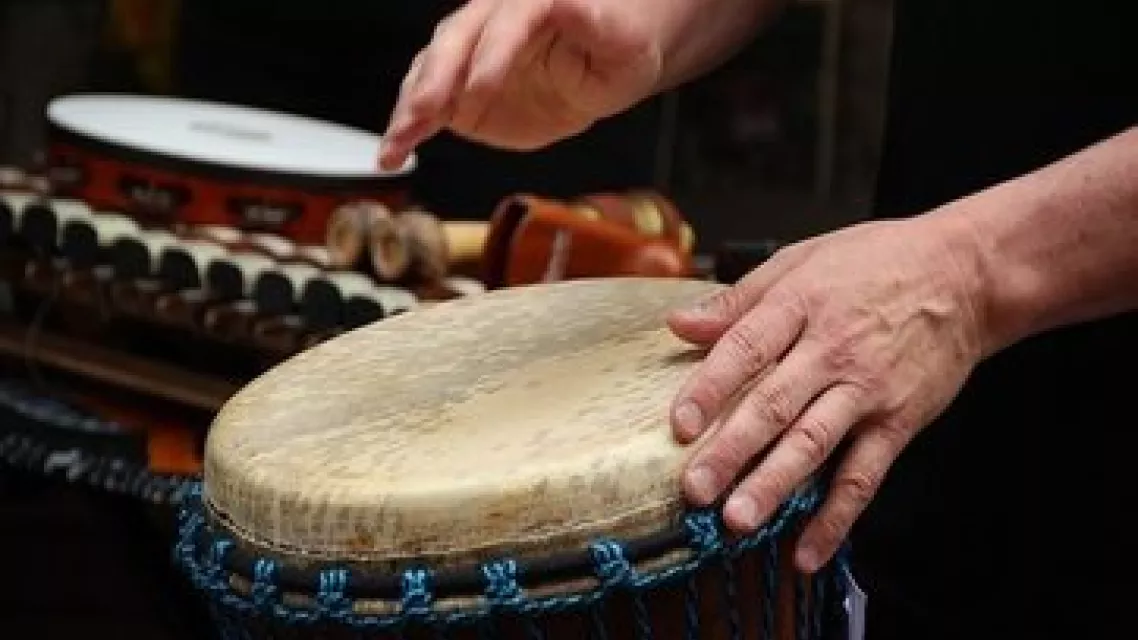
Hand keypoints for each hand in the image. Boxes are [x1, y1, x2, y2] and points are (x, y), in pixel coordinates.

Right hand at [377, 0, 666, 169]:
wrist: (605, 63)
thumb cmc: (619, 46)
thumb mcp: (621, 40)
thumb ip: (594, 25)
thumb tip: (570, 3)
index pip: (507, 23)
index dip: (491, 56)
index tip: (480, 91)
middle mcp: (490, 17)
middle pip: (454, 41)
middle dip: (436, 78)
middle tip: (425, 112)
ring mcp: (469, 53)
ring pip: (430, 69)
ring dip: (410, 108)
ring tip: (396, 142)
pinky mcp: (459, 89)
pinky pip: (427, 105)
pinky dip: (407, 129)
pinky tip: (392, 153)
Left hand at [667, 214, 988, 572]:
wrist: (965, 276)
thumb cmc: (875, 263)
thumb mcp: (801, 260)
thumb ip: (737, 301)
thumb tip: (679, 325)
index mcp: (800, 306)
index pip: (746, 349)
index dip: (710, 388)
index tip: (679, 425)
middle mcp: (832, 351)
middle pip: (774, 405)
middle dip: (732, 451)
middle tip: (695, 490)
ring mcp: (867, 391)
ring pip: (814, 444)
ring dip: (775, 486)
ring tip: (738, 521)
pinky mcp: (898, 422)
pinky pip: (864, 476)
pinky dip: (836, 517)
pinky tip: (806, 551)